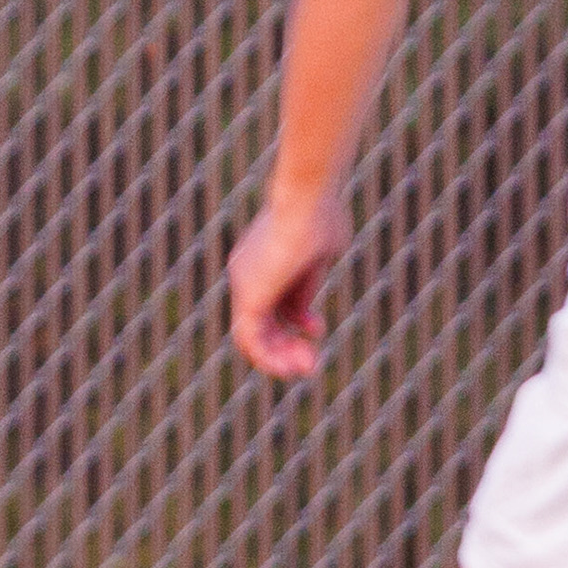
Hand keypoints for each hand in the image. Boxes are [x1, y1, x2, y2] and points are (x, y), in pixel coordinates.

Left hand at [228, 192, 349, 379]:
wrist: (307, 199)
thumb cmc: (322, 217)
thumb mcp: (319, 255)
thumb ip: (309, 284)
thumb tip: (307, 309)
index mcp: (265, 259)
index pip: (275, 301)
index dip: (297, 321)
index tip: (318, 328)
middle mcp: (248, 272)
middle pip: (263, 319)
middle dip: (288, 344)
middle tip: (312, 361)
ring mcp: (245, 283)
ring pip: (254, 334)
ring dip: (281, 357)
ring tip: (308, 367)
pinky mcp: (248, 294)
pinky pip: (248, 338)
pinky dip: (268, 358)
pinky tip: (288, 368)